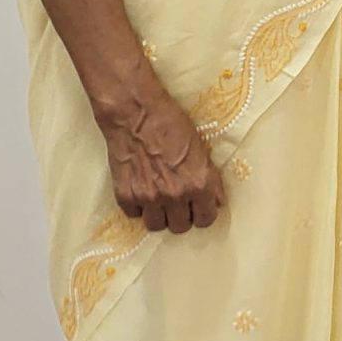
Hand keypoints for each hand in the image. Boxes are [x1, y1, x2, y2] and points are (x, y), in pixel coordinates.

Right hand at [101, 91, 224, 233]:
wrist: (136, 114)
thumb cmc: (172, 124)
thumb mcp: (201, 149)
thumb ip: (209, 179)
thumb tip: (216, 200)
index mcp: (199, 184)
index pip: (206, 219)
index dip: (203, 213)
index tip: (199, 208)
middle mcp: (175, 195)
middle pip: (180, 227)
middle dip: (181, 216)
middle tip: (178, 203)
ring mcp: (149, 197)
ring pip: (156, 226)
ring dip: (159, 215)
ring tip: (159, 199)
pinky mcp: (125, 196)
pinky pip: (134, 215)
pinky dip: (137, 206)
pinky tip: (141, 189)